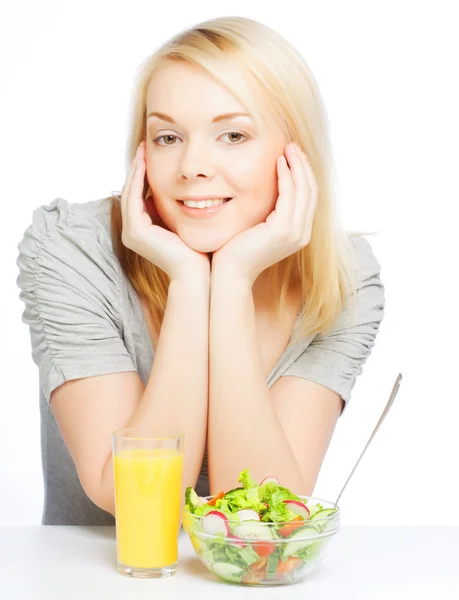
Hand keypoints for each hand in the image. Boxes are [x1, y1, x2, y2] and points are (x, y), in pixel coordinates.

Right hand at [121, 141, 209, 280]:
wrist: (198, 273)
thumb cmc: (198, 251)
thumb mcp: (184, 224)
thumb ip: (178, 209)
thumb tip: (184, 191)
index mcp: (142, 232)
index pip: (139, 197)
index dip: (142, 175)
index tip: (150, 154)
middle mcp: (133, 232)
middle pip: (131, 192)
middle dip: (137, 169)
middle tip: (143, 146)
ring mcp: (131, 233)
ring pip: (129, 193)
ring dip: (135, 170)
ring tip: (142, 150)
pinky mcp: (135, 232)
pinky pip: (133, 198)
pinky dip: (138, 180)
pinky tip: (145, 163)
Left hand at [211, 142, 317, 284]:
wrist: (230, 273)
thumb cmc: (236, 251)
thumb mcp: (256, 227)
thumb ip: (266, 212)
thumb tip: (264, 191)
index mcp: (298, 233)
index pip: (308, 198)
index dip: (303, 174)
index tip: (293, 155)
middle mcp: (302, 234)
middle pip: (311, 191)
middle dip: (303, 166)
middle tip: (292, 145)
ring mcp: (295, 233)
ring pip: (304, 191)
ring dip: (297, 166)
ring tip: (287, 148)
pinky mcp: (283, 231)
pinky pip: (289, 196)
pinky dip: (286, 177)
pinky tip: (278, 163)